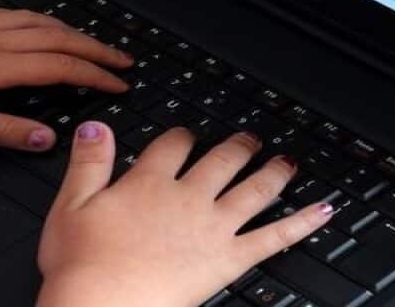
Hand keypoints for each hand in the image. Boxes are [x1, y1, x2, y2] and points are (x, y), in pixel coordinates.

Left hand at [0, 9, 132, 150]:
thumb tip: (46, 139)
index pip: (57, 64)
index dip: (93, 73)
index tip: (120, 83)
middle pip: (57, 36)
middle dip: (95, 47)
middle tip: (124, 61)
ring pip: (39, 21)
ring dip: (73, 31)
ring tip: (95, 44)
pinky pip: (16, 14)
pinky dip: (43, 20)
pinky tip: (43, 26)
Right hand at [37, 124, 334, 306]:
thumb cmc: (82, 267)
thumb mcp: (70, 206)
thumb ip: (89, 163)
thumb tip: (96, 127)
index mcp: (148, 183)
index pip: (173, 146)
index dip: (181, 136)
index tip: (186, 135)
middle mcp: (187, 198)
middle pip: (220, 161)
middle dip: (238, 146)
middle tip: (250, 138)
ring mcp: (213, 228)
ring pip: (253, 190)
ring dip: (273, 172)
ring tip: (288, 162)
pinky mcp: (229, 259)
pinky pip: (275, 236)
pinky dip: (302, 222)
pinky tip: (323, 210)